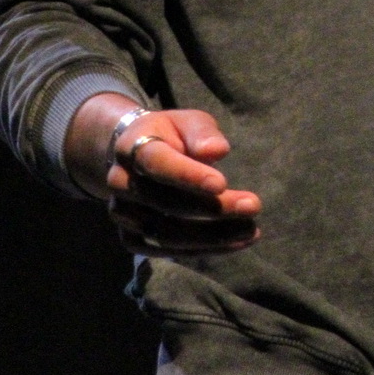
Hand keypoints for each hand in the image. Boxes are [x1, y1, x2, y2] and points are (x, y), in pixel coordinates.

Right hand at [65, 94, 261, 256]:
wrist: (136, 157)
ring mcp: (121, 212)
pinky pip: (163, 251)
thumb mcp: (188, 122)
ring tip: (250, 230)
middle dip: (212, 209)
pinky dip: (201, 250)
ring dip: (211, 237)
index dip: (188, 176)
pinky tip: (233, 243)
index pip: (157, 163)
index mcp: (132, 146)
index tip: (223, 184)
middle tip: (253, 206)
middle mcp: (120, 181)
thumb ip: (202, 133)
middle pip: (164, 204)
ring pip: (165, 234)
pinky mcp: (129, 237)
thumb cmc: (172, 136)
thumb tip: (217, 150)